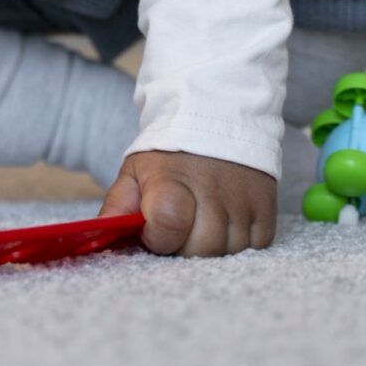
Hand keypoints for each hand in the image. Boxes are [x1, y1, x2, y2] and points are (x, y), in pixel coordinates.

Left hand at [98, 150, 275, 255]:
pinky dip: (240, 243)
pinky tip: (227, 223)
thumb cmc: (170, 152)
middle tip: (179, 228)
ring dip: (213, 247)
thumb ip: (118, 206)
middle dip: (185, 247)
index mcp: (173, 179)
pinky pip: (256, 245)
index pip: (168, 225)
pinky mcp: (267, 206)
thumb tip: (97, 239)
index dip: (159, 237)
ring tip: (203, 222)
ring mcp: (243, 199)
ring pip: (229, 251)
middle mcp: (213, 189)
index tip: (155, 230)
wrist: (216, 115)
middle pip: (200, 249)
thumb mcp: (136, 171)